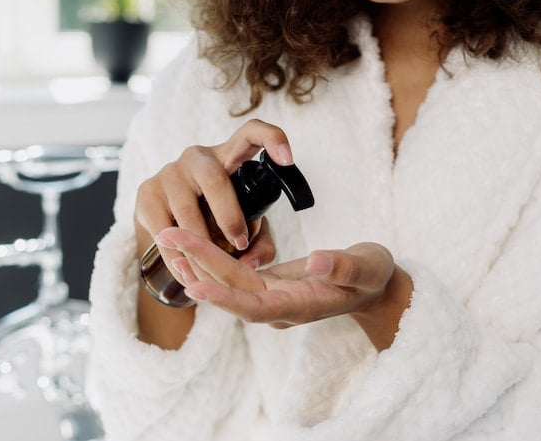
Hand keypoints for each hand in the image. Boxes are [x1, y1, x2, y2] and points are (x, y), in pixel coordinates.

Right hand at [134, 119, 293, 280]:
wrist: (166, 218)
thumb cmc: (216, 217)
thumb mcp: (244, 225)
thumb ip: (260, 244)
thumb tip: (251, 262)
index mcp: (229, 156)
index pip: (252, 132)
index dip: (272, 139)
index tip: (288, 161)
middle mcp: (198, 157)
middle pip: (216, 180)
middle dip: (229, 216)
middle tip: (239, 245)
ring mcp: (169, 172)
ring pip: (187, 210)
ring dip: (201, 246)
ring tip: (212, 273)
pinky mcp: (146, 193)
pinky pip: (162, 229)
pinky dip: (177, 255)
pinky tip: (187, 273)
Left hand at [154, 227, 412, 348]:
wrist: (373, 286)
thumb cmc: (373, 276)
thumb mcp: (367, 268)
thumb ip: (342, 267)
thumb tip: (315, 260)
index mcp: (300, 307)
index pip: (256, 307)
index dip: (225, 299)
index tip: (195, 285)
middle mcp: (278, 306)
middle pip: (231, 290)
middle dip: (199, 264)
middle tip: (167, 235)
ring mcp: (271, 296)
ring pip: (228, 280)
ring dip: (199, 258)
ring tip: (168, 234)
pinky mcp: (268, 283)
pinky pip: (234, 273)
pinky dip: (213, 258)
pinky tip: (191, 242)